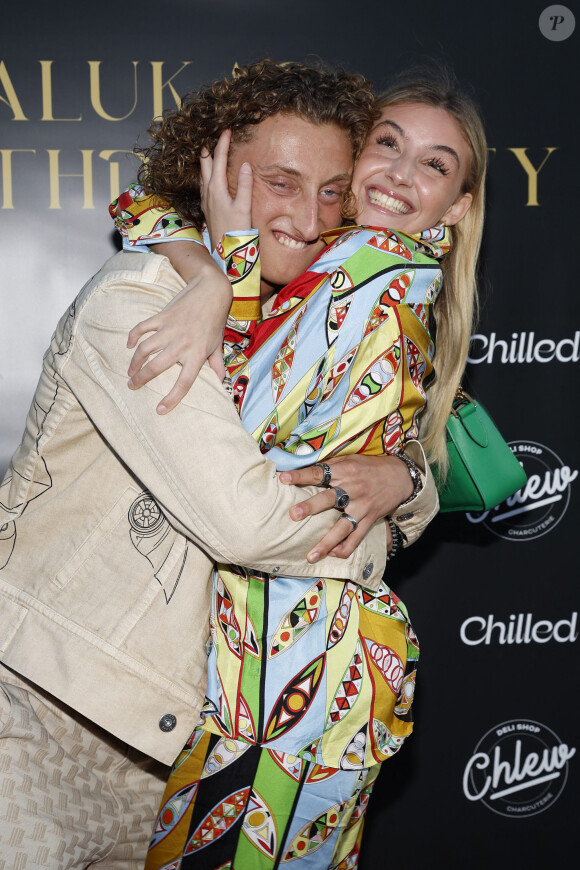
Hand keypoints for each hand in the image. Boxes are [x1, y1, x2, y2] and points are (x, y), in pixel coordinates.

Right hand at [126, 259, 231, 412]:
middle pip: (156, 368)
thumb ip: (216, 364)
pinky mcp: (162, 317)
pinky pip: (142, 328)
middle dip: (141, 379)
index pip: (184, 383)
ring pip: (144, 350)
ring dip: (134, 362)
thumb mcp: (218, 344)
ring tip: (130, 371)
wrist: (210, 291)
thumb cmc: (215, 320)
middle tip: (132, 386)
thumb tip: (221, 381)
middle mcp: (182, 345)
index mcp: (197, 355)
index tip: (160, 410)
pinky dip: (133, 337)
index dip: (171, 398)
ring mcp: (170, 330)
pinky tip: (129, 344)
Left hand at [201, 129, 252, 248]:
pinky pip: (203, 183)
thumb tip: (245, 164)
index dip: (222, 143)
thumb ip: (244, 185)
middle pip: (205, 162)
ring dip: (206, 159)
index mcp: (216, 188)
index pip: (218, 159)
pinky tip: (209, 175)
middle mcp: (207, 191)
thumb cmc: (236, 231)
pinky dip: (206, 172)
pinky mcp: (206, 207)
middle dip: (210, 147)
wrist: (225, 251)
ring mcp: (205, 199)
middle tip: (216, 135)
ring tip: (211, 150)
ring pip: (202, 172)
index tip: (226, 129)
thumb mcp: (244, 208)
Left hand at [279, 454, 412, 558]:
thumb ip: (329, 466)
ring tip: (310, 556)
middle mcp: (353, 489)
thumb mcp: (350, 459)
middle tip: (294, 515)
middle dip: (311, 507)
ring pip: (342, 527)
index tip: (283, 478)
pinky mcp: (369, 520)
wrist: (400, 476)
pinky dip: (344, 549)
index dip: (300, 475)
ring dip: (326, 542)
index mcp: (345, 471)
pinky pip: (356, 538)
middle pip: (329, 499)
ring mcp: (362, 507)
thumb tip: (304, 469)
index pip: (318, 473)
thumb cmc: (370, 466)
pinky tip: (331, 555)